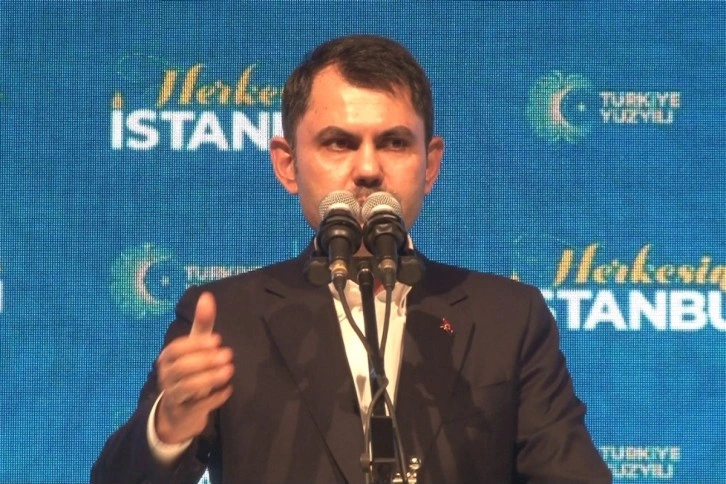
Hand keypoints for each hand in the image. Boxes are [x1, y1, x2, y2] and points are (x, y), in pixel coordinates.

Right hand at [155, 292, 233, 443]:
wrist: (178, 413)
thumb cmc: (189, 372)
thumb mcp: (194, 348)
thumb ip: (201, 324)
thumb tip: (207, 296)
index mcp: (167, 358)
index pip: (176, 349)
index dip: (196, 345)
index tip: (217, 340)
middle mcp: (166, 376)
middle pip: (182, 368)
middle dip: (206, 360)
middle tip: (228, 355)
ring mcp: (173, 396)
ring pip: (188, 387)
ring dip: (211, 378)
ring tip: (229, 370)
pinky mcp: (184, 413)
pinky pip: (198, 406)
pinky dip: (215, 398)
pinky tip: (228, 390)